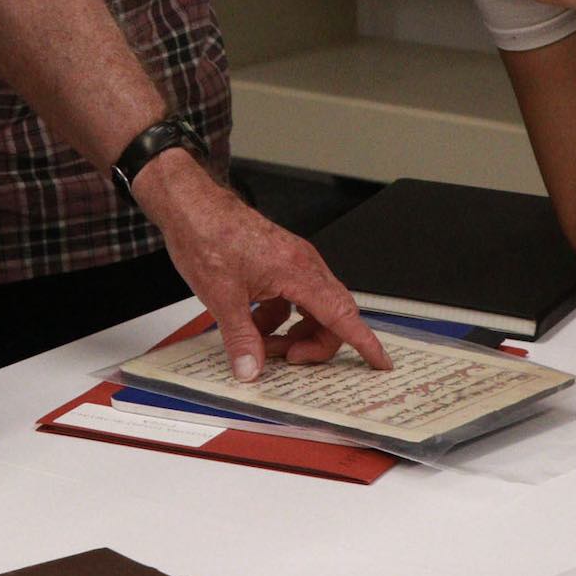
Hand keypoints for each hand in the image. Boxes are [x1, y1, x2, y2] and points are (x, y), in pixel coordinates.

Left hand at [135, 156, 391, 380]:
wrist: (193, 206)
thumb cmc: (208, 235)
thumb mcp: (222, 298)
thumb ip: (241, 339)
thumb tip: (251, 369)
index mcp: (297, 270)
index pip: (341, 313)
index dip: (364, 341)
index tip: (381, 361)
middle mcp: (302, 263)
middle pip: (332, 313)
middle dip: (317, 344)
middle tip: (289, 360)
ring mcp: (292, 261)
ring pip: (312, 307)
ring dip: (296, 332)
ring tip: (263, 345)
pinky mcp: (279, 262)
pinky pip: (292, 298)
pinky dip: (280, 318)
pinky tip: (252, 324)